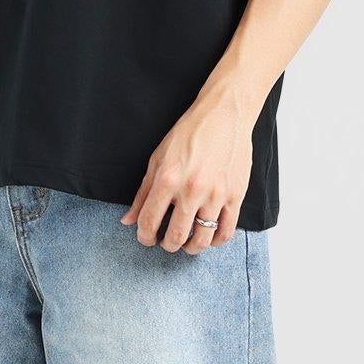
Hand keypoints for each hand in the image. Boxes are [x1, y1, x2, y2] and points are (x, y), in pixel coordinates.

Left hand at [120, 80, 254, 252]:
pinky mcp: (235, 196)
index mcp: (168, 179)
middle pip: (175, 237)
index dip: (144, 236)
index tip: (146, 238)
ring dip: (190, 247)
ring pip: (201, 240)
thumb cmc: (189, 135)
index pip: (149, 222)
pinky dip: (214, 241)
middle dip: (166, 245)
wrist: (224, 116)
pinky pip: (225, 232)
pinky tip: (207, 236)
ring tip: (187, 242)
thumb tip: (128, 220)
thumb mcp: (157, 159)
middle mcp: (191, 190)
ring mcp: (216, 195)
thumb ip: (143, 193)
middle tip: (166, 241)